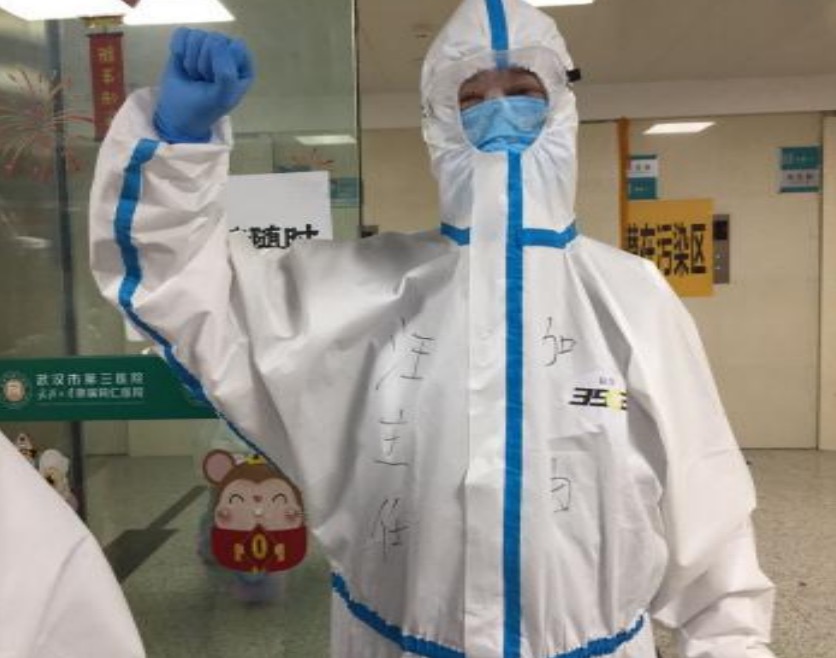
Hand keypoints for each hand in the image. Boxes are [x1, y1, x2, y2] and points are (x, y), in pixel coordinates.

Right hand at [154, 28, 253, 143]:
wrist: (179, 113)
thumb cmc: (205, 107)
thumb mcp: (222, 96)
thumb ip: (227, 73)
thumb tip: (216, 41)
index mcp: (244, 64)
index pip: (236, 47)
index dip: (222, 64)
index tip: (217, 82)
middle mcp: (228, 50)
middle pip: (215, 39)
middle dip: (204, 64)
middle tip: (204, 81)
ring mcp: (207, 44)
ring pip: (197, 36)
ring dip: (191, 61)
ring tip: (195, 76)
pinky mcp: (188, 41)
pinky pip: (182, 33)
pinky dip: (178, 51)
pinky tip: (182, 64)